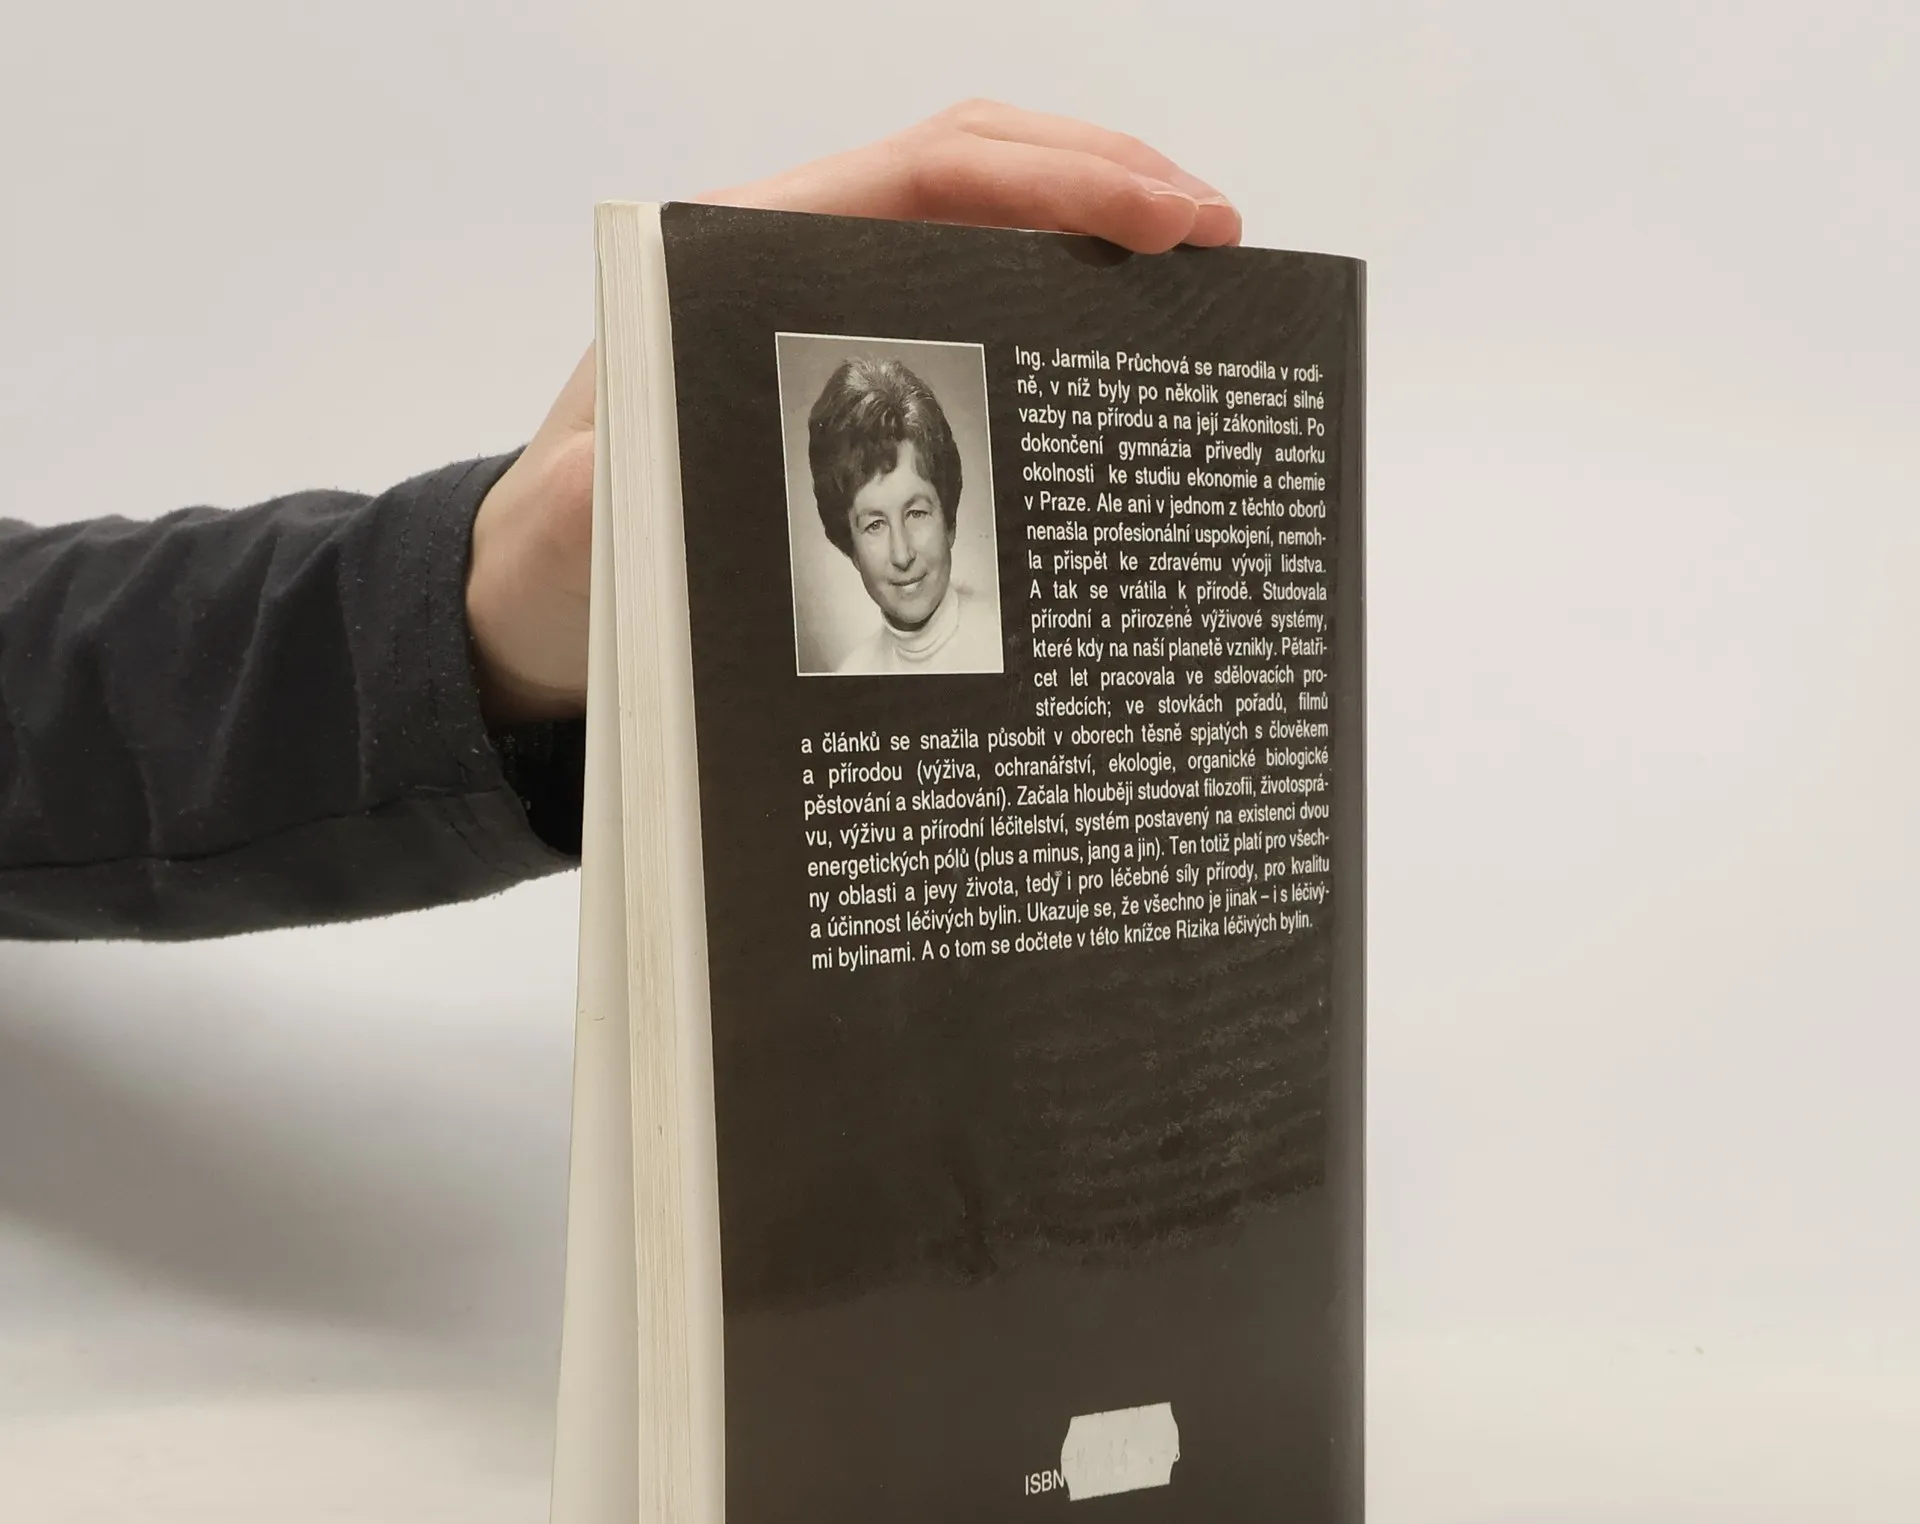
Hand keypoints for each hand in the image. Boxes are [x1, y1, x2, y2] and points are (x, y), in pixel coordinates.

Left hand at [466, 101, 1241, 722]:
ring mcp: (827, 320)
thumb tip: (663, 458)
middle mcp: (789, 271)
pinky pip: (969, 317)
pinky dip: (1052, 311)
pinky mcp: (849, 384)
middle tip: (1223, 238)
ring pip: (982, 234)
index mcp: (729, 267)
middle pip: (972, 174)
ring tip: (1200, 280)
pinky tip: (1116, 354)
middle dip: (1105, 182)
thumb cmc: (556, 563)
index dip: (1053, 182)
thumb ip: (617, 489)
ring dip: (1094, 238)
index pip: (920, 178)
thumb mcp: (575, 532)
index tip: (1166, 222)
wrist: (531, 607)